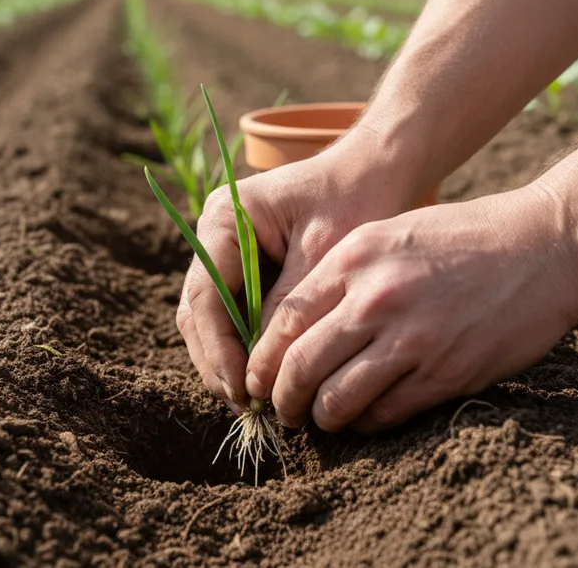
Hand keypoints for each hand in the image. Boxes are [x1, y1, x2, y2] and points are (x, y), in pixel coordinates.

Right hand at [177, 131, 417, 412]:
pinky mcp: (245, 267)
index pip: (206, 296)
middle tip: (247, 409)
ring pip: (210, 320)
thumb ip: (288, 308)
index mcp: (224, 219)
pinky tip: (266, 380)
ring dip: (229, 361)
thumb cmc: (357, 199)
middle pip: (199, 312)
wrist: (378, 169)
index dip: (219, 350)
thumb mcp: (324, 256)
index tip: (243, 391)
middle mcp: (214, 234)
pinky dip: (246, 347)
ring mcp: (225, 251)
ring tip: (255, 404)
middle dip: (219, 363)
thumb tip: (260, 373)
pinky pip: (234, 315)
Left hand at [245, 185, 577, 433]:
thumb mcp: (392, 234)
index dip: (262, 359)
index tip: (258, 378)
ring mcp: (411, 338)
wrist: (547, 245)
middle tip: (281, 411)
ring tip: (321, 419)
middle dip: (281, 398)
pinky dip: (366, 423)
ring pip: (336, 399)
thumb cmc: (466, 237)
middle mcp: (375, 297)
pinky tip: (366, 417)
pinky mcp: (445, 372)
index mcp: (355, 258)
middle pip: (299, 365)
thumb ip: (344, 274)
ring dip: (321, 418)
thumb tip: (295, 327)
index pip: (282, 321)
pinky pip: (384, 414)